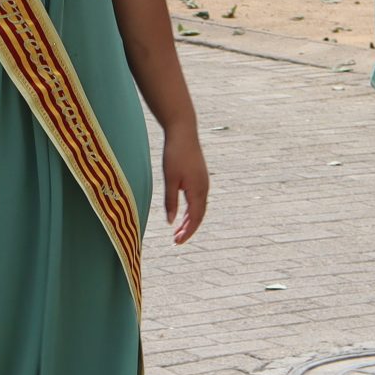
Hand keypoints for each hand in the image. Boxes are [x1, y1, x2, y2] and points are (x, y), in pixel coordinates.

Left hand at [161, 126, 209, 244]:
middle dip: (188, 230)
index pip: (194, 219)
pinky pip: (198, 200)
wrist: (183, 132)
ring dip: (189, 221)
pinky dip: (190, 210)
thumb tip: (170, 222)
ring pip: (198, 208)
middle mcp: (204, 189)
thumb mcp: (170, 179)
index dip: (187, 232)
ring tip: (177, 231)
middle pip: (198, 216)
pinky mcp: (200, 178)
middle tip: (176, 241)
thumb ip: (171, 201)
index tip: (177, 242)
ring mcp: (203, 183)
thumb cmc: (175, 154)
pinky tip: (182, 213)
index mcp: (198, 191)